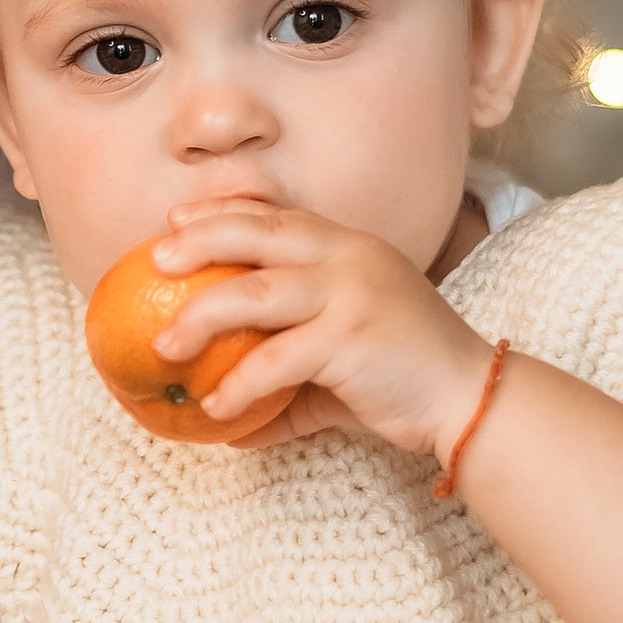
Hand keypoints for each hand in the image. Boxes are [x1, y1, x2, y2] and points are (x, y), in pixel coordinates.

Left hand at [151, 202, 489, 465]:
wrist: (467, 397)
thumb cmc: (400, 376)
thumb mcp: (340, 353)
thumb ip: (286, 368)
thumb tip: (226, 410)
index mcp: (349, 246)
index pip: (276, 216)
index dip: (222, 212)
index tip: (175, 219)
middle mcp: (349, 257)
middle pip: (258, 234)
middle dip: (200, 239)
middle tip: (155, 260)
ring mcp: (351, 294)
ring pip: (254, 293)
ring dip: (200, 317)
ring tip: (164, 347)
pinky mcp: (351, 339)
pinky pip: (275, 361)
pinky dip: (238, 386)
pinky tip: (215, 408)